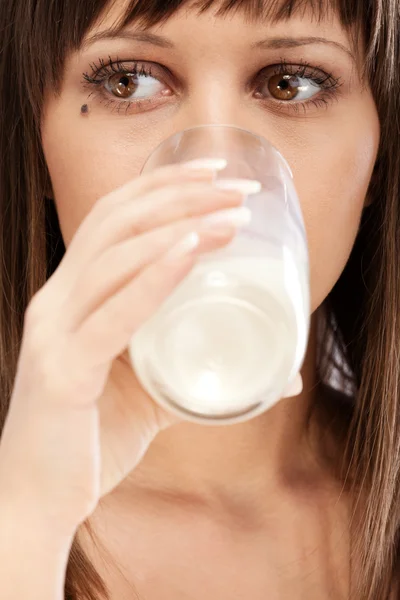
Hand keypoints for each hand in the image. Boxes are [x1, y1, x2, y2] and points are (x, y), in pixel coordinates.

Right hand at [0, 161, 247, 535]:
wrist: (39, 499)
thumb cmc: (94, 439)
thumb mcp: (154, 393)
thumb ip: (206, 374)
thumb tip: (281, 377)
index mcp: (72, 297)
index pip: (113, 217)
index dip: (161, 184)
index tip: (216, 171)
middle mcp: (55, 301)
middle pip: (116, 221)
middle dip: (180, 194)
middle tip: (238, 187)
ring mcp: (54, 332)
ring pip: (113, 255)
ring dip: (178, 226)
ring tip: (232, 218)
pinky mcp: (61, 372)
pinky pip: (112, 315)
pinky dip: (154, 277)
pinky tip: (191, 252)